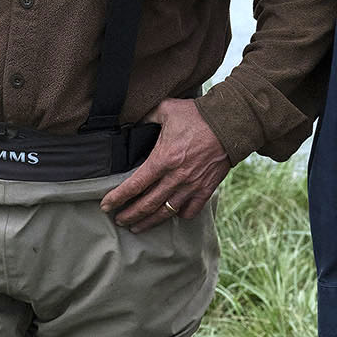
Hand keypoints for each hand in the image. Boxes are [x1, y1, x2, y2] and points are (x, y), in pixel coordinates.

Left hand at [100, 98, 231, 231]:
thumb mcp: (166, 109)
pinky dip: (179, 216)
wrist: (230, 124)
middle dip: (130, 216)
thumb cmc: (197, 115)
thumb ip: (146, 116)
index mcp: (163, 159)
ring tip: (137, 227)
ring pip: (166, 212)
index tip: (106, 205)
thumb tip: (132, 122)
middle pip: (147, 204)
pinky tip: (171, 215)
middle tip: (119, 221)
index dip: (117, 198)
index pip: (134, 185)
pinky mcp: (206, 189)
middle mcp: (176, 177)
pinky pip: (190, 211)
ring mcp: (192, 186)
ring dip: (149, 222)